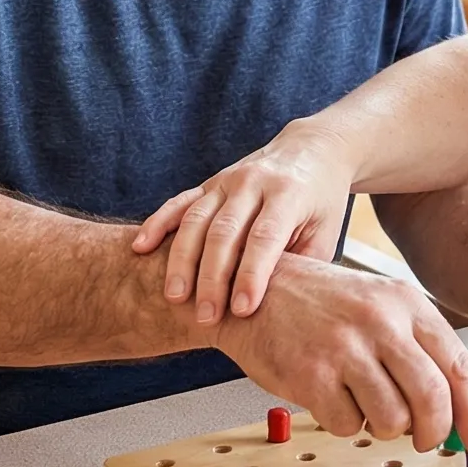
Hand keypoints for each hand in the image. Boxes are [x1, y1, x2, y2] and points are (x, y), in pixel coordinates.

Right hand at [133, 121, 356, 323]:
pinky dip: (158, 224)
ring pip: (196, 220)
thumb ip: (304, 263)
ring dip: (182, 260)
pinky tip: (141, 248)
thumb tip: (280, 306)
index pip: (264, 237)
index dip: (251, 275)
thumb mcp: (326, 231)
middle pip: (224, 232)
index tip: (241, 310)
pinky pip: (179, 203)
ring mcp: (227, 180)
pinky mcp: (210, 183)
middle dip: (212, 278)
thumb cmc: (321, 201)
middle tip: (205, 316)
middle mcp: (253, 183)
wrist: (312, 150)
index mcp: (288, 194)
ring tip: (174, 297)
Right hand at [211, 255, 467, 452]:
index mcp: (406, 303)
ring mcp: (345, 348)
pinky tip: (331, 396)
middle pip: (432, 399)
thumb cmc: (321, 304)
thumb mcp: (379, 306)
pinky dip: (344, 422)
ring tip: (365, 404)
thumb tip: (457, 408)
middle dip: (434, 431)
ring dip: (383, 427)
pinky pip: (347, 425)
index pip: (459, 367)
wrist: (253, 290)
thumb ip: (418, 348)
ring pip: (392, 420)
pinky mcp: (311, 375)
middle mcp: (380, 322)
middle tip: (425, 439)